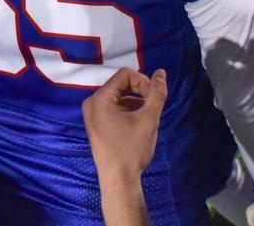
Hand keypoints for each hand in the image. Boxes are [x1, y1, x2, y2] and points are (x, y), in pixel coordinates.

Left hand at [83, 67, 166, 182]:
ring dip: (135, 101)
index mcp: (100, 98)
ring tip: (145, 118)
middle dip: (139, 92)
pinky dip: (127, 110)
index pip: (125, 74)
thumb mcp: (148, 119)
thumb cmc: (132, 150)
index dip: (143, 82)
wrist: (118, 180)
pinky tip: (137, 124)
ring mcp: (92, 113)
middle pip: (121, 84)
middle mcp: (92, 102)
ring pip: (118, 96)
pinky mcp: (96, 123)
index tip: (154, 99)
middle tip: (152, 108)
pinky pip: (113, 107)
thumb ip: (157, 93)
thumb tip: (161, 73)